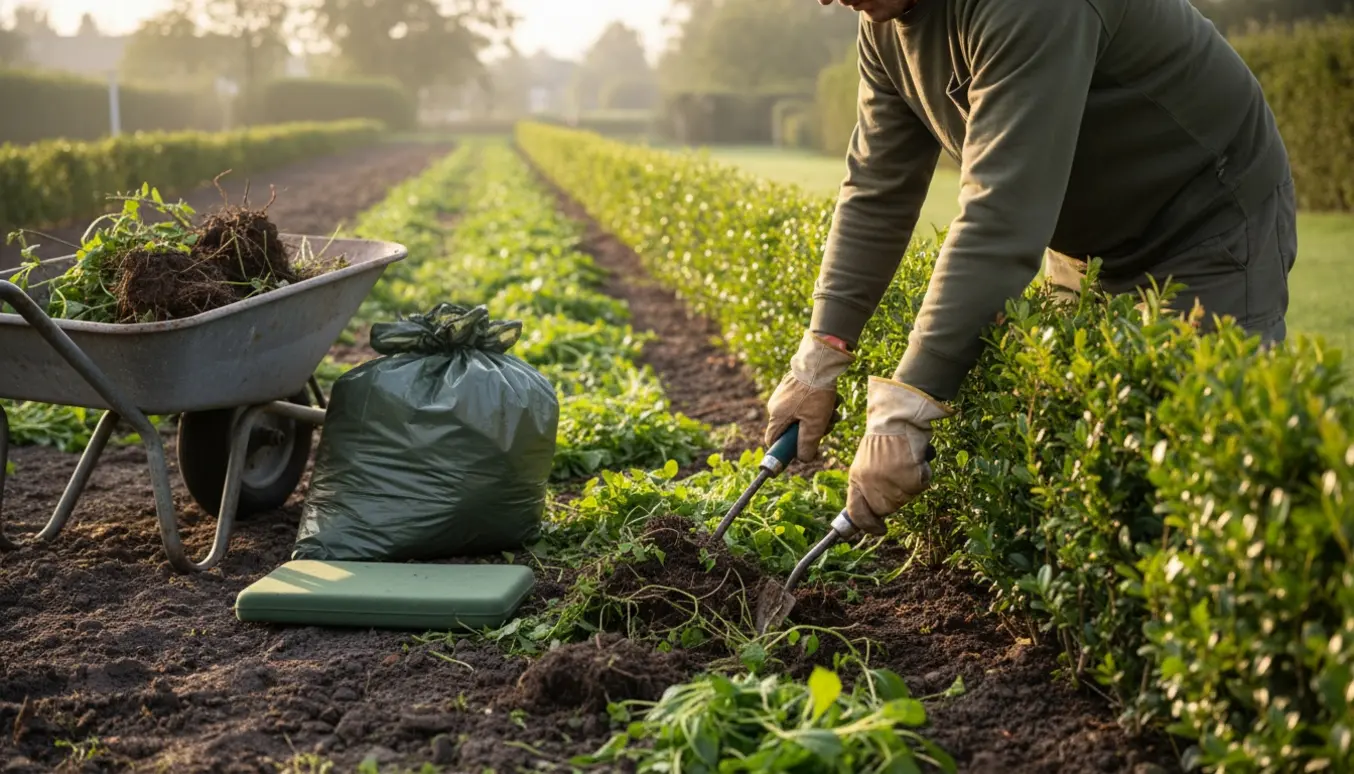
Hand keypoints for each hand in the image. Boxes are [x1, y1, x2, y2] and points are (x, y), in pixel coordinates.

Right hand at [765, 332, 853, 461]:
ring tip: (834, 410)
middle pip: (794, 428)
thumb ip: (807, 445)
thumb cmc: (815, 394)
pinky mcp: (795, 385)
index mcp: (777, 416)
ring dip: (821, 416)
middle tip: (828, 426)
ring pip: (803, 414)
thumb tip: (804, 459)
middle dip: (813, 430)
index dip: (785, 449)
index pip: (773, 440)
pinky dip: (820, 403)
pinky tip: (832, 398)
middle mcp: (777, 405)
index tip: (801, 451)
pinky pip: (806, 401)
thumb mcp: (814, 424)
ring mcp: (785, 394)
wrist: (820, 361)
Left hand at [845, 377, 954, 534]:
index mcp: (856, 480)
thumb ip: (866, 487)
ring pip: (904, 499)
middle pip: (885, 509)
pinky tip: (915, 461)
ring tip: (904, 463)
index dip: (867, 526)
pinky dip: (921, 475)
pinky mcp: (909, 478)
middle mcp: (871, 485)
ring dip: (908, 485)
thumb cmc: (883, 439)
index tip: (878, 530)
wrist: (897, 419)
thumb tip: (870, 514)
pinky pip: (919, 487)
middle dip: (893, 498)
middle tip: (896, 476)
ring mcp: (890, 483)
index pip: (857, 513)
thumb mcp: (865, 463)